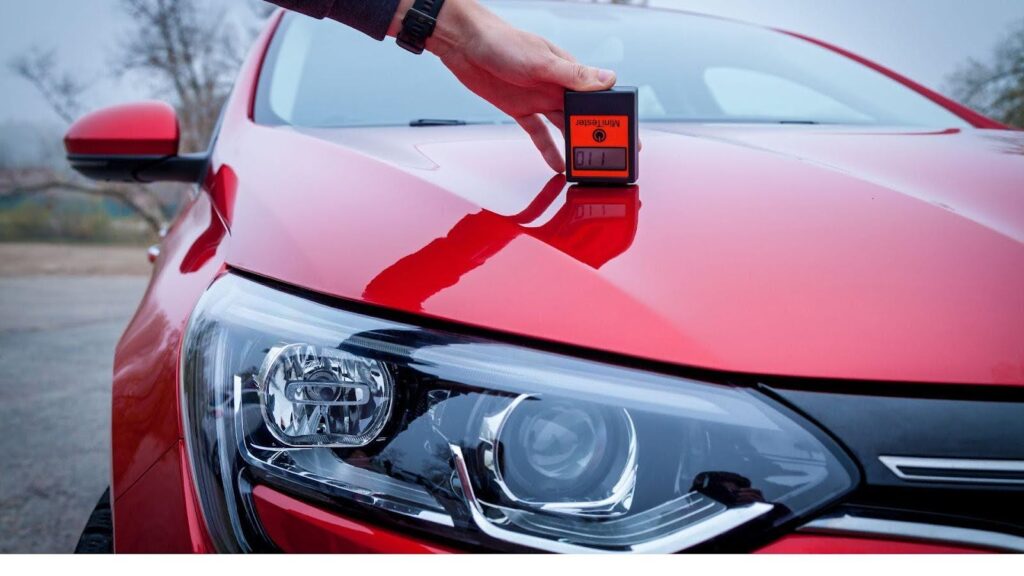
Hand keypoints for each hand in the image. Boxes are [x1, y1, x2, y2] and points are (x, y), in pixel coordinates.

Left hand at [389, 0, 616, 171]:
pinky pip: (539, 134)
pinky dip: (548, 150)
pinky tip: (557, 165)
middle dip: (599, 137)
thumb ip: (573, 75)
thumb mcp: (541, 61)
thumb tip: (608, 80)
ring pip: (564, 128)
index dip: (614, 117)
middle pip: (584, 116)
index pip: (600, 97)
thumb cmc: (503, 42)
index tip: (629, 136)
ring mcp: (539, 99)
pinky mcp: (521, 109)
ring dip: (575, 146)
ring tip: (587, 167)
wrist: (465, 44)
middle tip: (612, 160)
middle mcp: (557, 86)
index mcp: (569, 72)